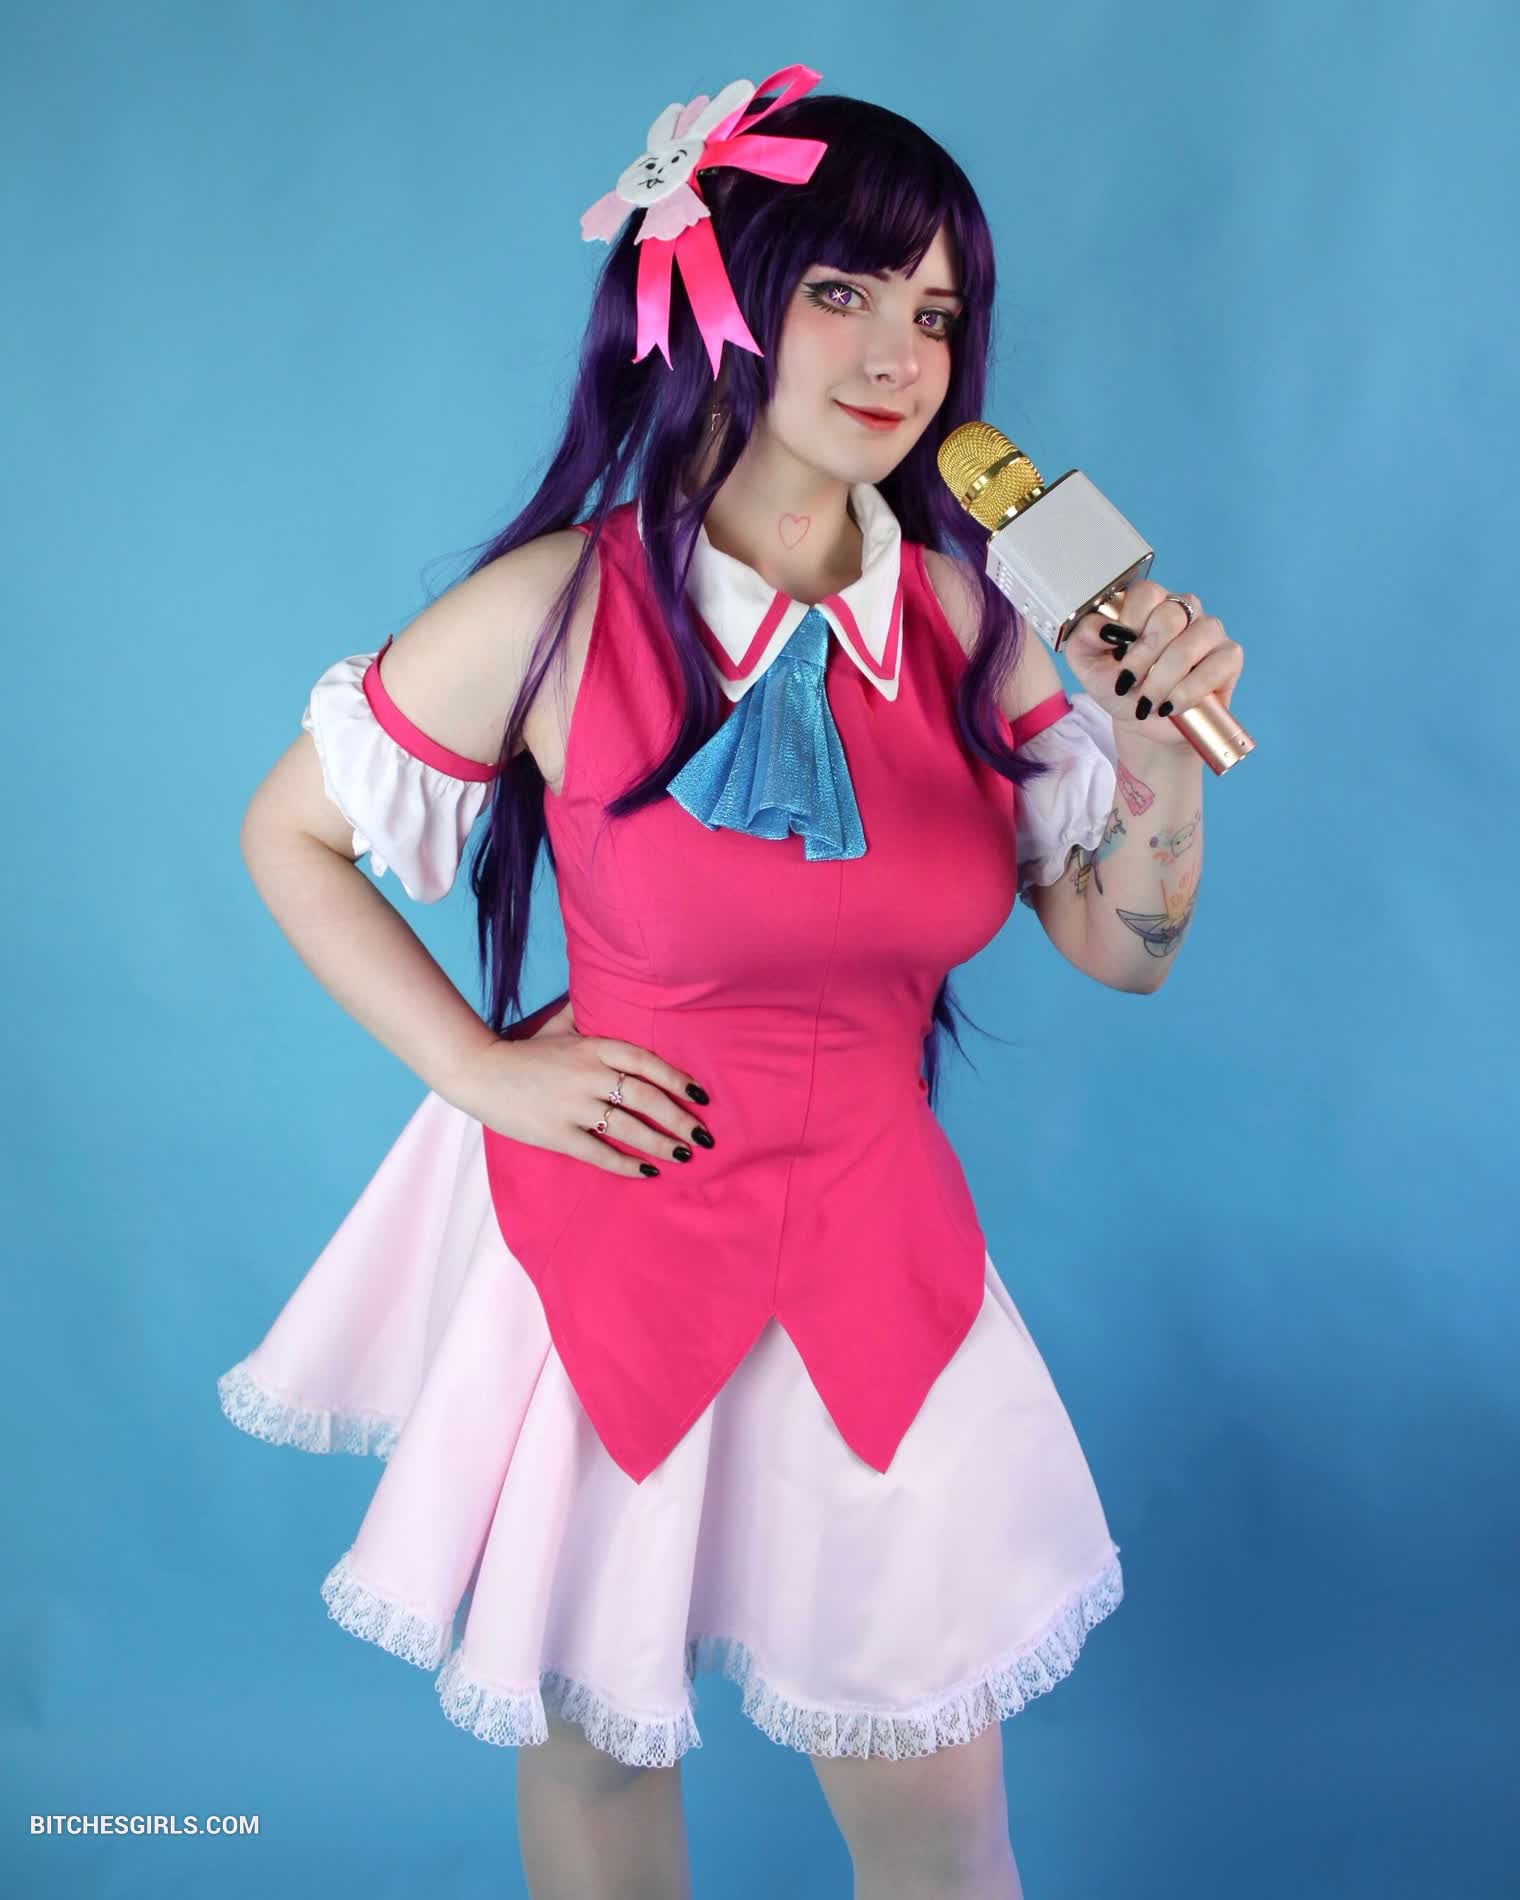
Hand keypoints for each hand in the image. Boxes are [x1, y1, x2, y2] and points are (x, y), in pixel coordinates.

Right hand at [444, 996, 714, 1177]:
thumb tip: (606, 991)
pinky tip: (647, 1172)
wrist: (478, 1072)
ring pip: (628, 1128)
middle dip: (679, 1119)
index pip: (646, 1061)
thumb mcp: (558, 1025)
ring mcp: (572, 1106)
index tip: (701, 1096)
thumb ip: (586, 1012)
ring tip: (684, 1155)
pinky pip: (599, 1152)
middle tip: (703, 1136)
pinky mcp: (556, 1133)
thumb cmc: (523, 1051)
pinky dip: (626, 1164)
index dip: (677, 1079)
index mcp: (592, 1047)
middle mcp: (588, 1075)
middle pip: (645, 1097)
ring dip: (661, 1143)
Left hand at [1062, 580, 1242, 750]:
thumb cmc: (1120, 687)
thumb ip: (1083, 639)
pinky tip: (1170, 705)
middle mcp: (1183, 610)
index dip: (1129, 623)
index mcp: (1149, 604)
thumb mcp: (1089, 666)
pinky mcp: (1228, 657)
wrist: (1145, 723)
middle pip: (1170, 615)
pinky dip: (1188, 690)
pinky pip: (1217, 664)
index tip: (1117, 653)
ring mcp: (1209, 631)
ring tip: (1148, 701)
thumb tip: (1099, 626)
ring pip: (1193, 641)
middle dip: (1144, 656)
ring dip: (1164, 677)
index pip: (1146, 592)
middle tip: (1128, 682)